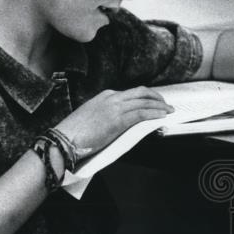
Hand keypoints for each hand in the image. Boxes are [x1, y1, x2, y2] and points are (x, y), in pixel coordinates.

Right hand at [55, 87, 173, 153]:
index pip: (131, 93)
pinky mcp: (118, 119)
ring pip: (144, 101)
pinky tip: (162, 116)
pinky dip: (154, 113)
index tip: (153, 101)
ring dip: (160, 106)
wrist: (64, 140)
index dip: (145, 96)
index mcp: (105, 96)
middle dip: (156, 97)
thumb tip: (120, 121)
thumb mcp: (92, 117)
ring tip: (169, 110)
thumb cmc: (75, 133)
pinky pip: (142, 113)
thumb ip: (106, 115)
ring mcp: (115, 107)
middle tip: (166, 104)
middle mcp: (111, 98)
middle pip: (141, 92)